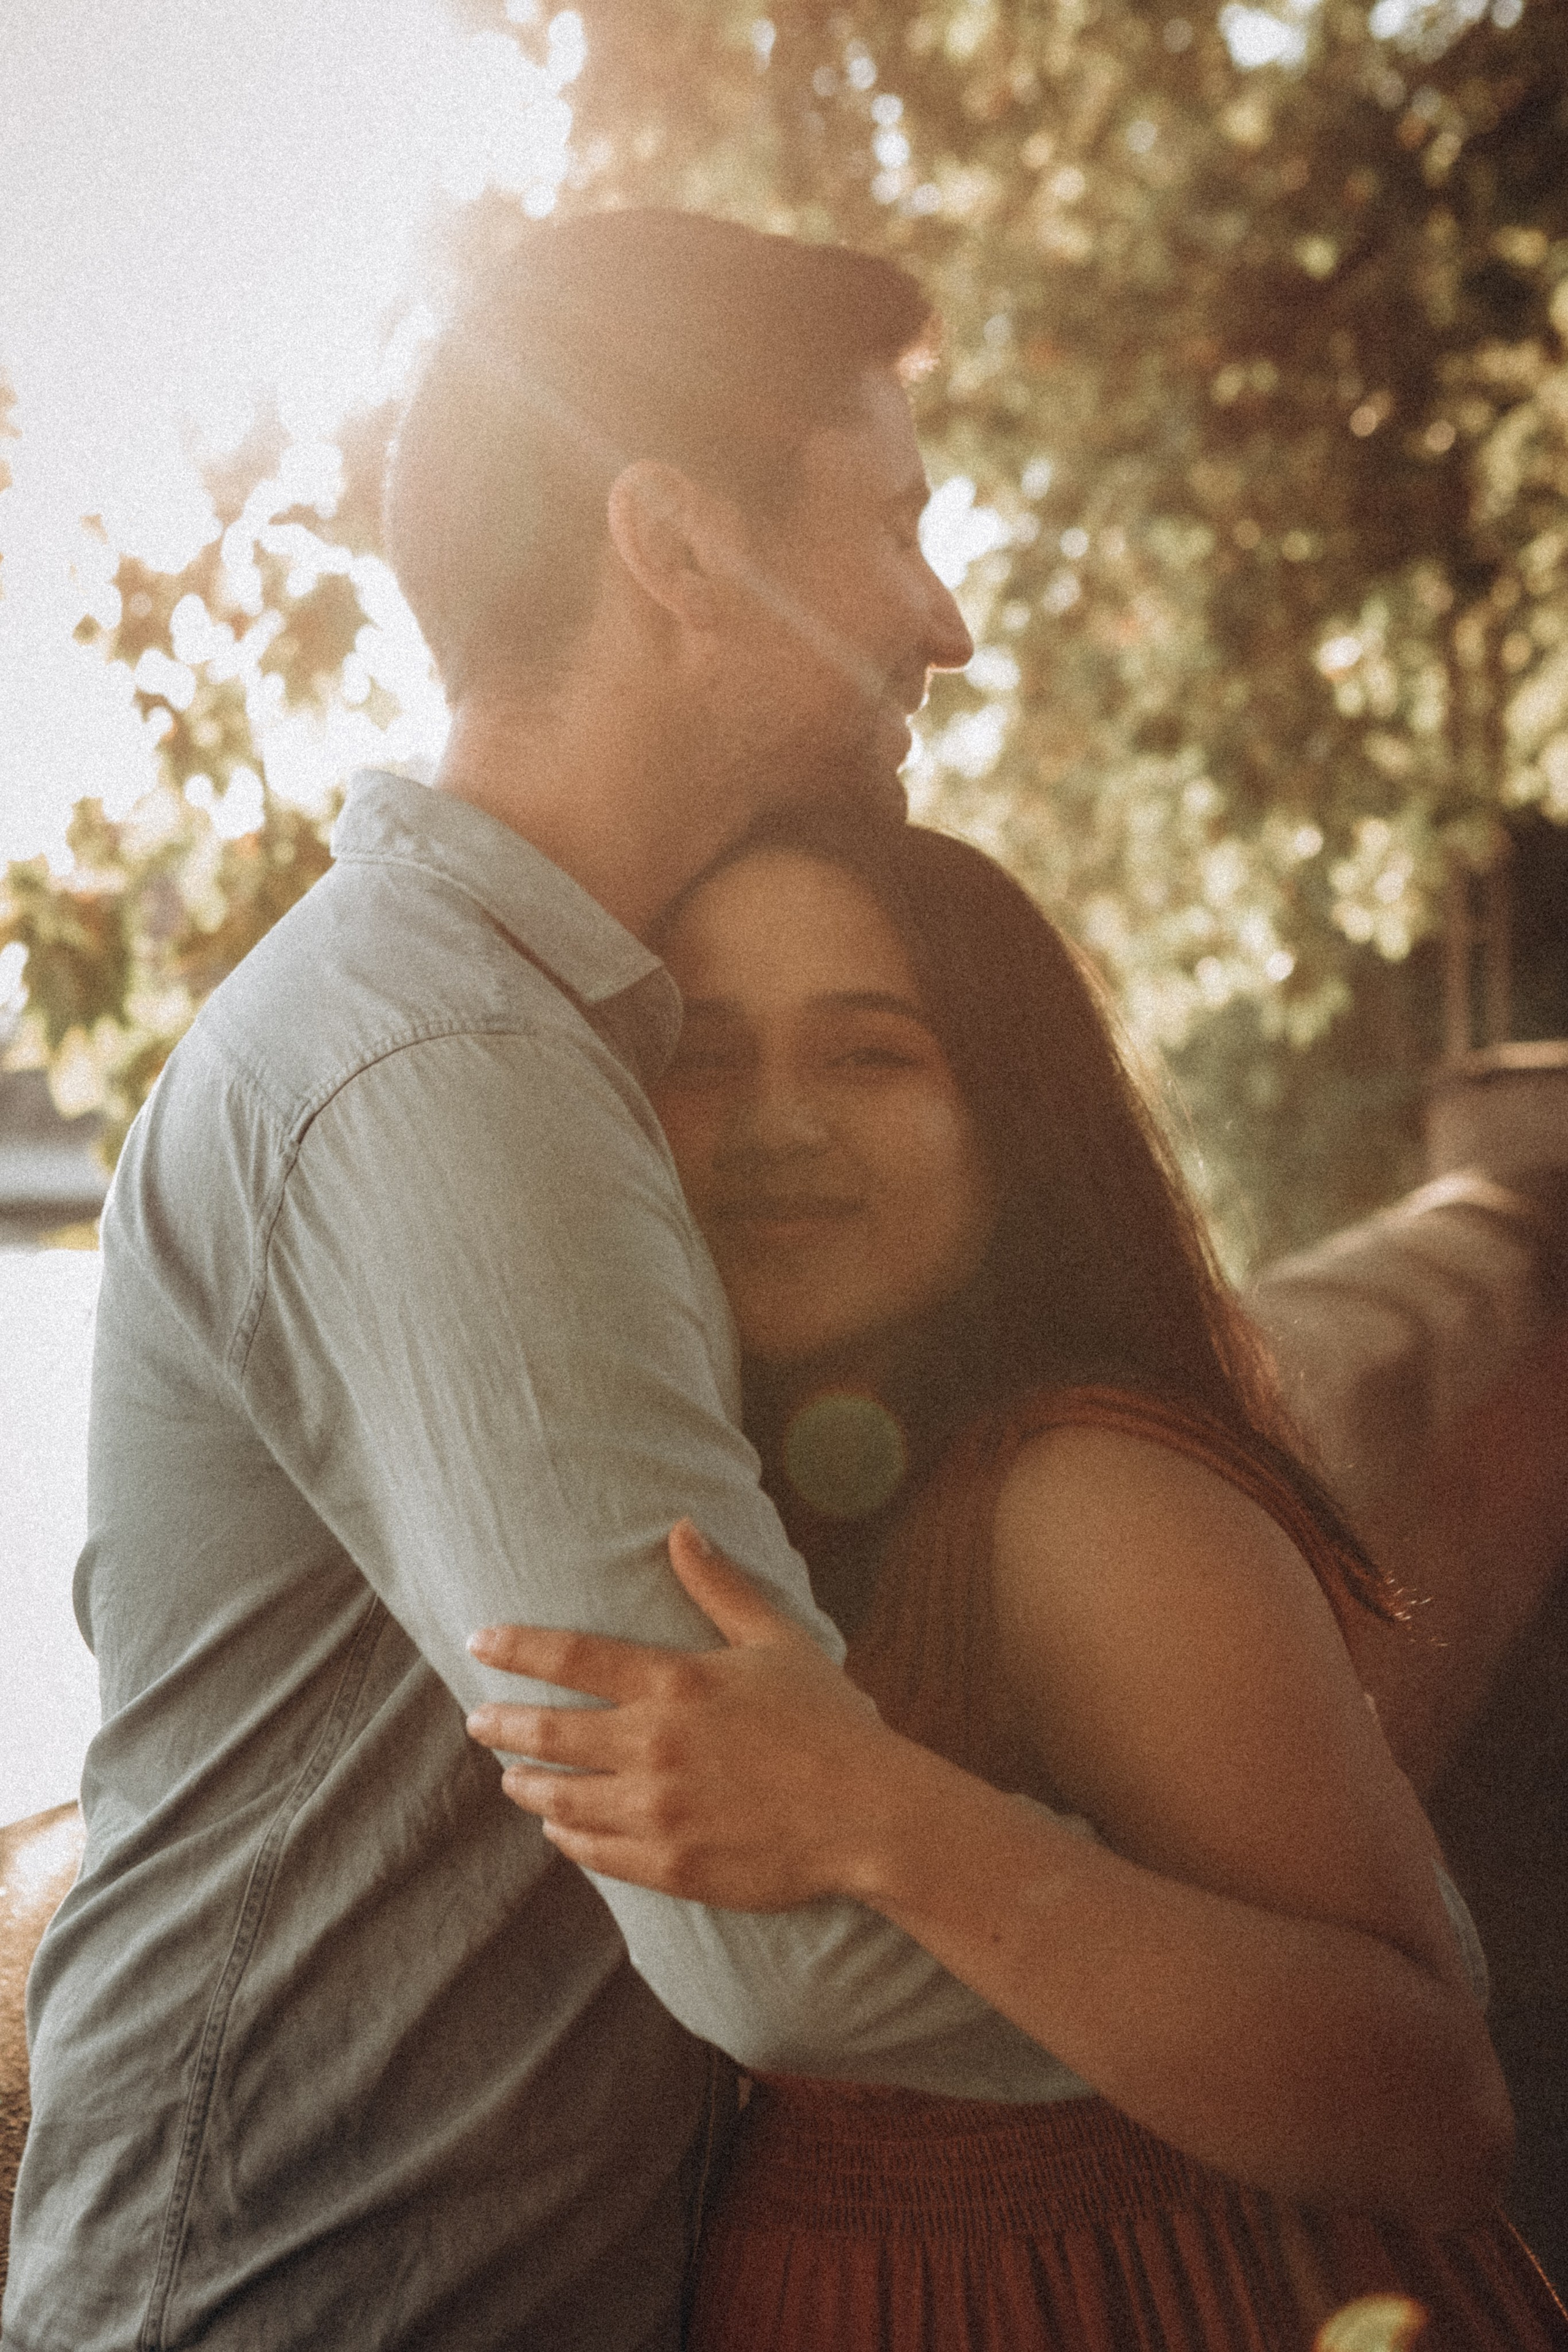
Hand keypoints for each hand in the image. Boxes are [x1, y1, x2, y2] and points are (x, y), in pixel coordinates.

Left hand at [465, 1521, 894, 1909]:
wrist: (871, 1816)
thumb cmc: (829, 1722)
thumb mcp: (776, 1640)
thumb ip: (720, 1586)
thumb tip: (682, 1526)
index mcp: (676, 1683)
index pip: (570, 1656)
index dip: (515, 1647)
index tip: (477, 1642)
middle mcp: (655, 1746)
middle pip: (549, 1732)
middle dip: (502, 1724)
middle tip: (477, 1721)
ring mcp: (659, 1811)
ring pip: (561, 1798)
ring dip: (526, 1785)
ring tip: (512, 1778)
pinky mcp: (671, 1866)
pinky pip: (595, 1852)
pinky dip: (567, 1837)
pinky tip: (559, 1829)